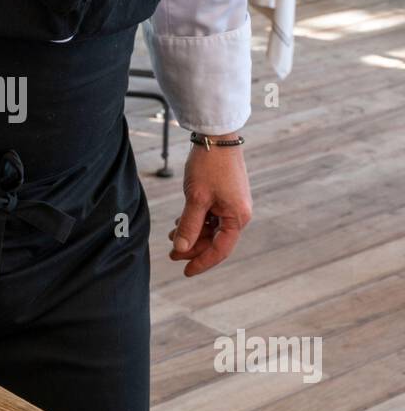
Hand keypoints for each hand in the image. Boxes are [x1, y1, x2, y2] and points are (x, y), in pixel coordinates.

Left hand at [168, 136, 251, 275]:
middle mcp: (238, 213)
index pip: (220, 250)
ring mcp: (232, 204)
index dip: (202, 262)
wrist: (215, 137)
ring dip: (191, 234)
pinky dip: (195, 222)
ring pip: (211, 229)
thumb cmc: (208, 166)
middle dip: (192, 248)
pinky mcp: (225, 196)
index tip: (185, 272)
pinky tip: (179, 222)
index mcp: (238, 217)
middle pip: (215, 241)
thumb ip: (189, 226)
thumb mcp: (195, 198)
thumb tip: (182, 250)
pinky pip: (210, 217)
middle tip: (171, 254)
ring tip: (171, 237)